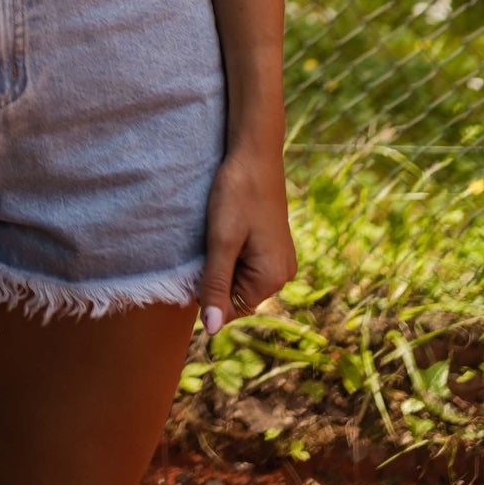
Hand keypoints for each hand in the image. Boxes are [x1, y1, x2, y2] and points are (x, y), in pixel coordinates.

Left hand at [198, 143, 297, 336]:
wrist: (255, 153)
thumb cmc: (237, 193)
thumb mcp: (221, 240)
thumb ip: (215, 285)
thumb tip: (211, 330)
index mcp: (272, 279)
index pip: (229, 309)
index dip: (207, 289)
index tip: (201, 257)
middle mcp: (283, 275)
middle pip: (235, 294)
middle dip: (216, 274)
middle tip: (209, 241)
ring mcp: (280, 260)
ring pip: (239, 277)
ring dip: (222, 262)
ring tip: (218, 231)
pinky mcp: (274, 245)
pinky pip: (247, 262)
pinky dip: (231, 251)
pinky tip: (227, 227)